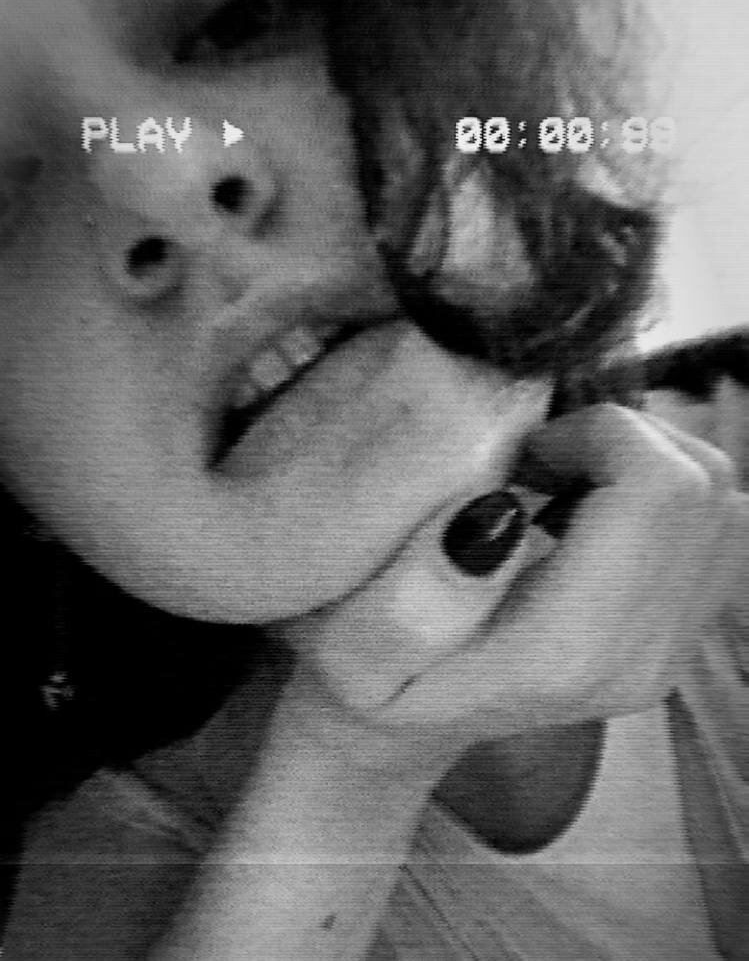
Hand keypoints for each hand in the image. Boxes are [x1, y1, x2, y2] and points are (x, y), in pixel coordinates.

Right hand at [279, 404, 735, 774]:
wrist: (412, 727)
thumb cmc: (372, 679)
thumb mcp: (351, 650)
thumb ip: (412, 597)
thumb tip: (500, 514)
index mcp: (568, 649)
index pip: (658, 489)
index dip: (599, 433)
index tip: (526, 452)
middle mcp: (642, 655)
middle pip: (701, 485)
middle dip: (623, 438)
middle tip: (540, 460)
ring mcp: (671, 650)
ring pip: (719, 500)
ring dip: (643, 462)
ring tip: (561, 481)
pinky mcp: (680, 636)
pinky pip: (715, 529)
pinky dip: (659, 494)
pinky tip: (589, 509)